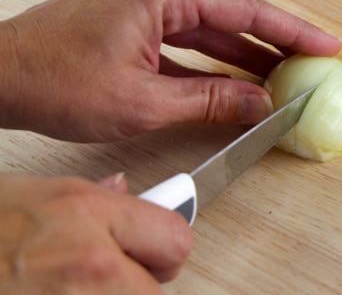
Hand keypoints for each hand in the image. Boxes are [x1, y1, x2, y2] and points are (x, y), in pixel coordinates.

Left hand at [0, 0, 340, 142]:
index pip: (242, 7)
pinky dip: (208, 53)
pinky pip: (182, 31)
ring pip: (206, 22)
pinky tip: (232, 75)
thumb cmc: (52, 82)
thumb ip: (210, 100)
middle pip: (229, 9)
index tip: (323, 44)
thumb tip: (258, 105)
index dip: (289, 29)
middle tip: (309, 61)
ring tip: (279, 74)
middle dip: (271, 39)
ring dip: (240, 49)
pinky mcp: (129, 13)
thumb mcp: (143, 102)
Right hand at [0, 173, 191, 293]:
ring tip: (75, 283)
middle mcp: (92, 260)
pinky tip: (56, 292)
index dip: (167, 246)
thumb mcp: (34, 192)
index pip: (176, 237)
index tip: (159, 249)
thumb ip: (90, 195)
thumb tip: (121, 190)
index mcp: (88, 212)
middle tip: (117, 273)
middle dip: (140, 282)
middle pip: (156, 288)